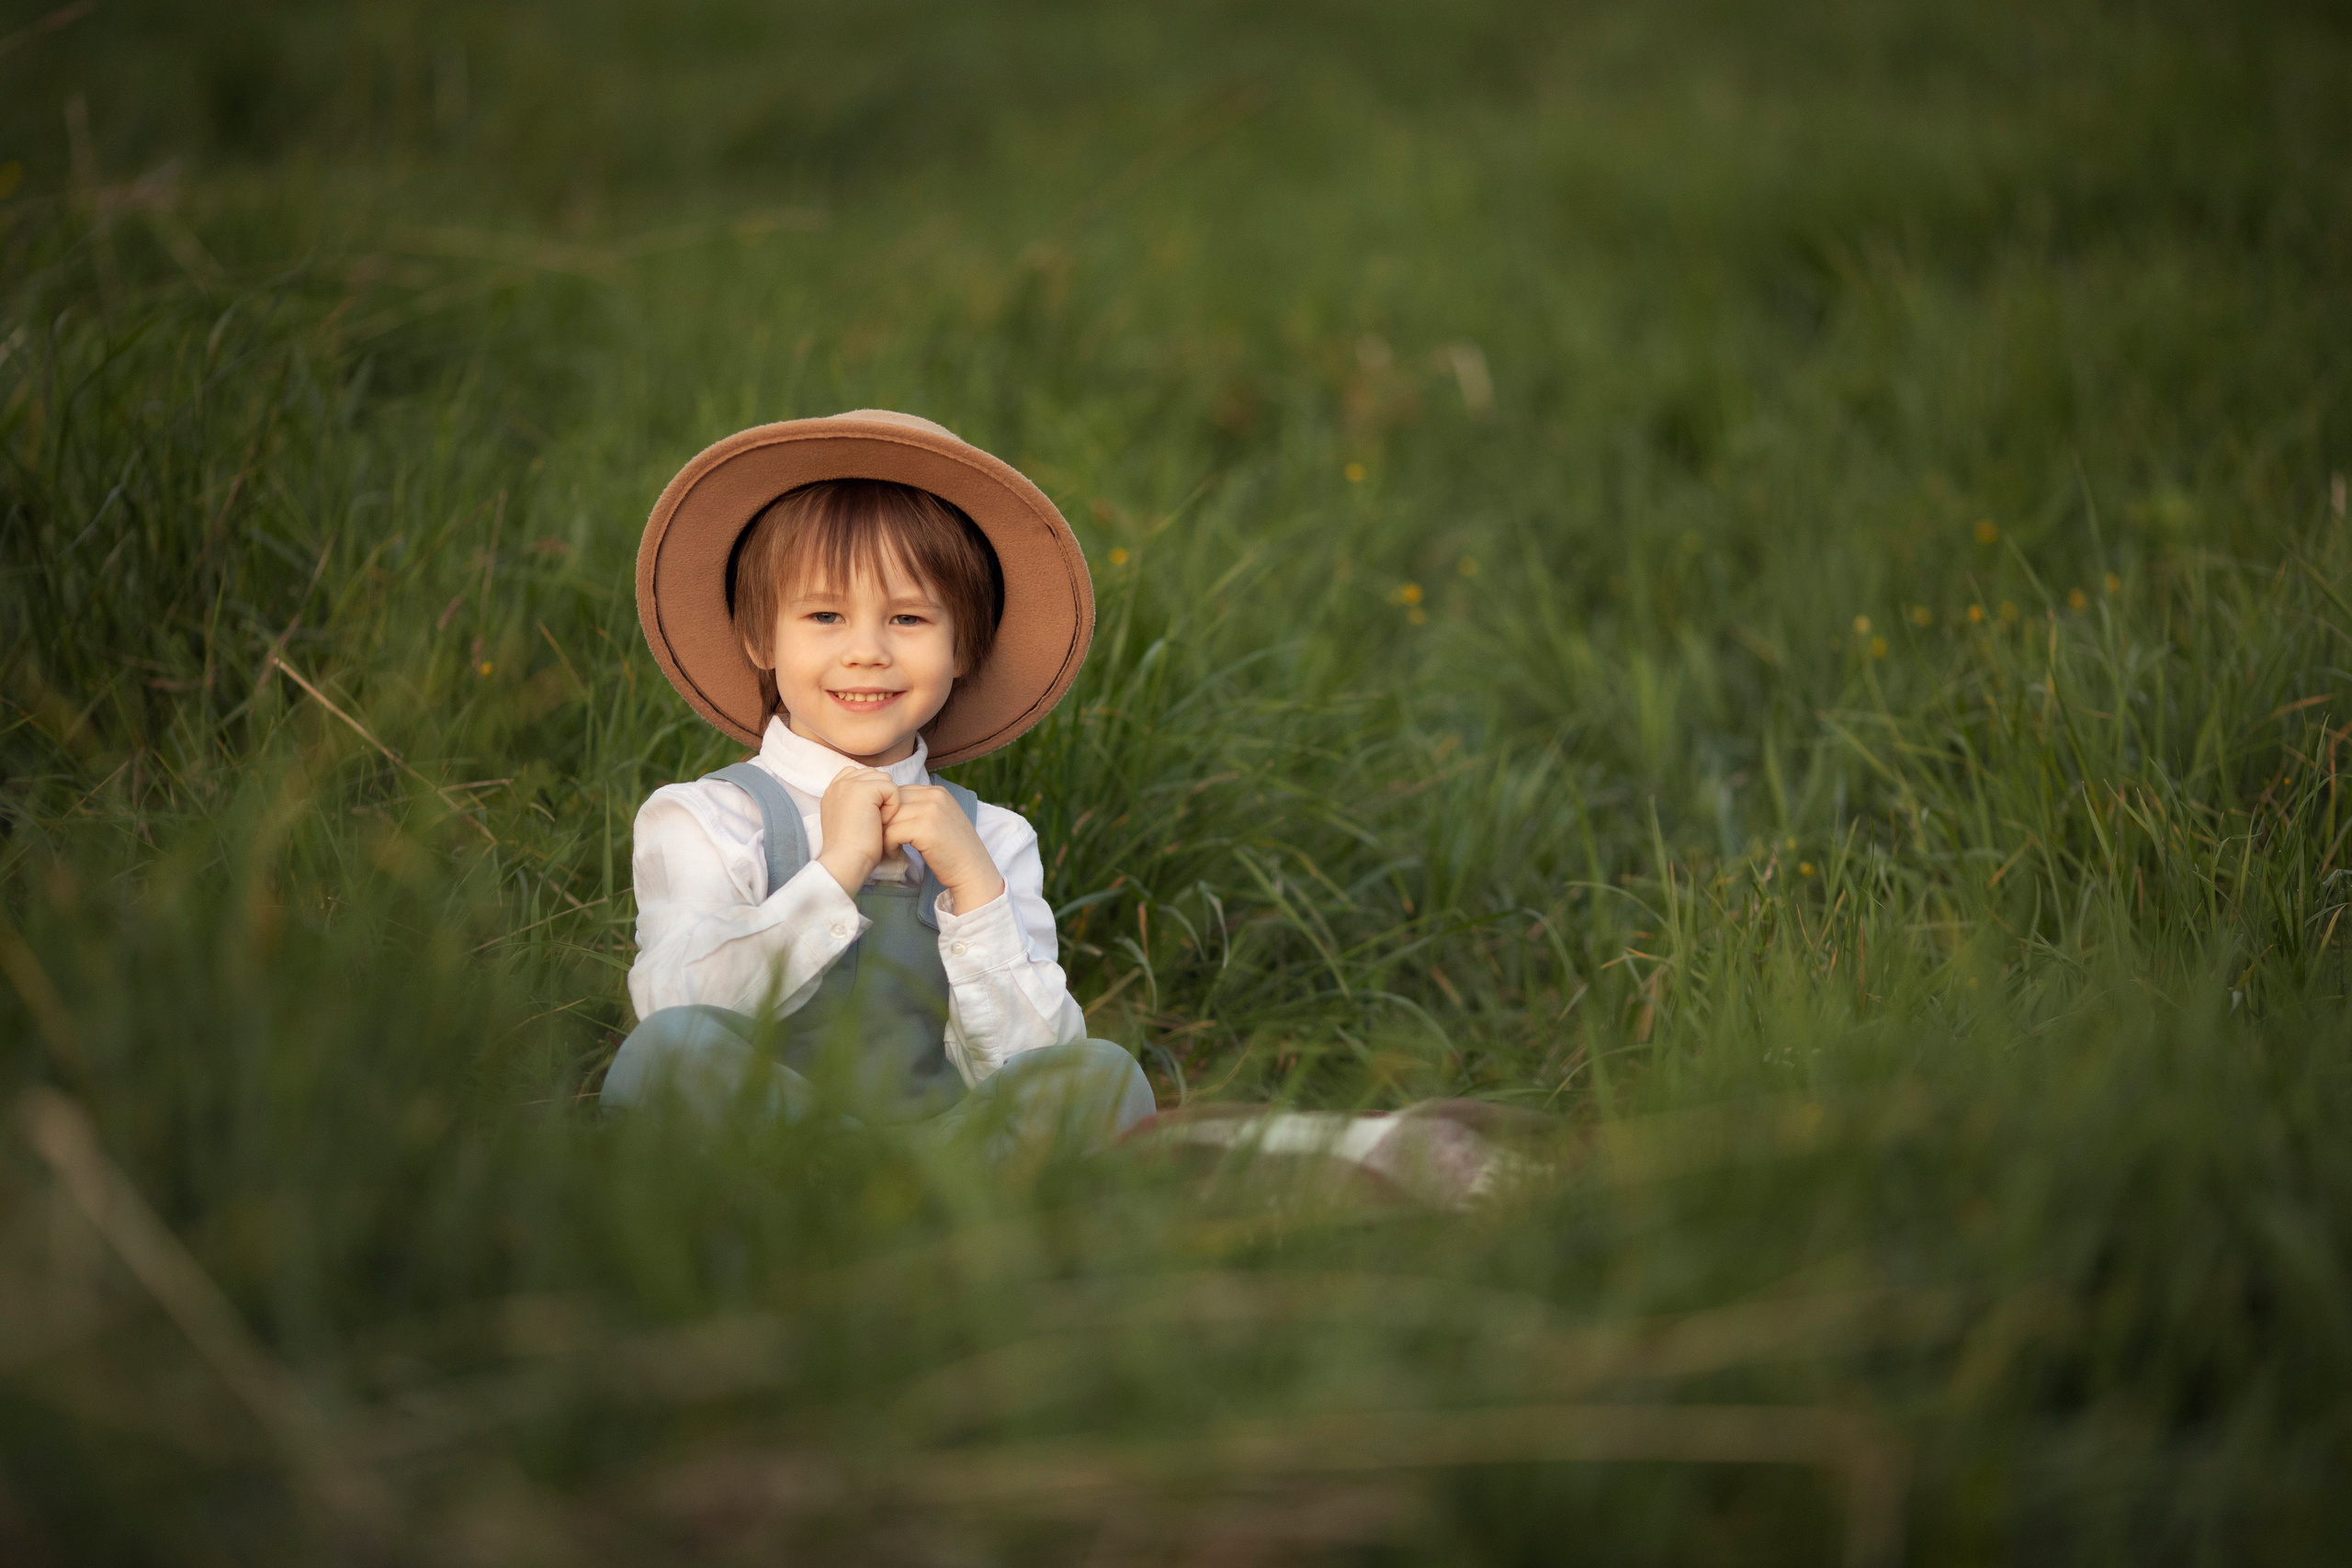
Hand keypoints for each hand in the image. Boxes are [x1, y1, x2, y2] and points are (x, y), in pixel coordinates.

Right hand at [816, 766, 897, 894]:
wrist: (845, 861)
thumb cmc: (850, 850)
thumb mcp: (848, 821)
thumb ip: (856, 804)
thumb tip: (878, 799)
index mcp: (833, 790)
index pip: (859, 774)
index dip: (872, 791)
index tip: (868, 816)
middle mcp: (838, 784)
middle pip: (875, 775)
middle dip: (881, 796)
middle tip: (872, 821)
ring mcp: (849, 784)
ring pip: (885, 780)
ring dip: (887, 801)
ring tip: (875, 822)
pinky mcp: (864, 789)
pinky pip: (892, 789)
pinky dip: (892, 807)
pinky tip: (880, 823)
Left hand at [883, 786, 1004, 913]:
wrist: (972, 871)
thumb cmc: (951, 851)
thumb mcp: (938, 820)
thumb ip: (918, 808)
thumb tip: (883, 808)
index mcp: (937, 791)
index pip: (898, 792)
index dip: (889, 812)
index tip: (891, 831)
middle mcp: (935, 795)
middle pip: (891, 803)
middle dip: (883, 822)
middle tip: (886, 841)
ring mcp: (931, 810)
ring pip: (888, 817)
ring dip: (884, 836)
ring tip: (892, 849)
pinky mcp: (925, 828)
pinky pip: (891, 832)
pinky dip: (889, 846)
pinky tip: (897, 854)